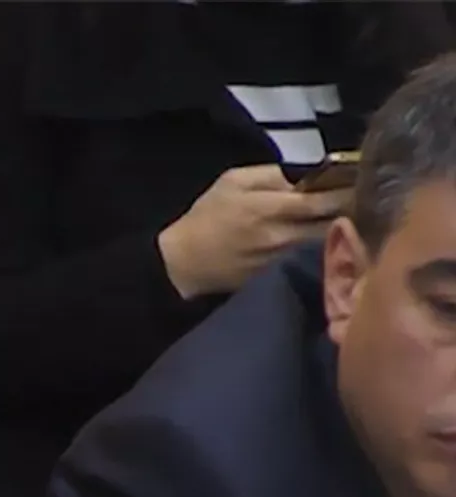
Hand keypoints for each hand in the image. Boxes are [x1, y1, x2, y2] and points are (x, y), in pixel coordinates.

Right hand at [157, 163, 353, 298]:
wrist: (183, 263)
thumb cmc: (206, 217)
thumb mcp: (232, 182)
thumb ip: (272, 174)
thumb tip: (310, 169)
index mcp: (270, 208)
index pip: (323, 198)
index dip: (346, 186)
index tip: (360, 175)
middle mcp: (283, 235)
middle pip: (334, 221)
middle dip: (352, 206)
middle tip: (364, 193)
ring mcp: (285, 259)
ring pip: (328, 241)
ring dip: (344, 227)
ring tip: (355, 212)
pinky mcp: (282, 276)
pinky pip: (314, 257)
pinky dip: (327, 246)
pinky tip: (334, 237)